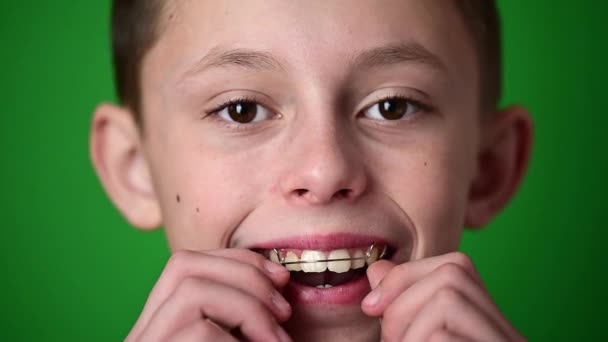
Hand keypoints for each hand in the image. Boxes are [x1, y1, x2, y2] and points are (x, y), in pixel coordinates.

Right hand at [125, 249, 291, 341]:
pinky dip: (238, 340)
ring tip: (276, 340)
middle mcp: (142, 332)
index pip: (185, 264)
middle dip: (245, 274)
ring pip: (191, 291)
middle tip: (284, 311)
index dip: (237, 259)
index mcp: (160, 323)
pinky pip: (200, 331)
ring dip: (247, 307)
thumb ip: (242, 312)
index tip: (280, 278)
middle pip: (183, 264)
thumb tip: (279, 276)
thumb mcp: (236, 337)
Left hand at [361, 252, 524, 341]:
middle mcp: (508, 334)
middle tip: (390, 339)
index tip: (372, 306)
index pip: (455, 267)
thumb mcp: (414, 339)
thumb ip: (403, 307)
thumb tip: (378, 269)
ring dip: (407, 326)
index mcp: (489, 324)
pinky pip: (441, 335)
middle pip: (453, 273)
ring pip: (447, 298)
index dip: (405, 277)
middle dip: (404, 299)